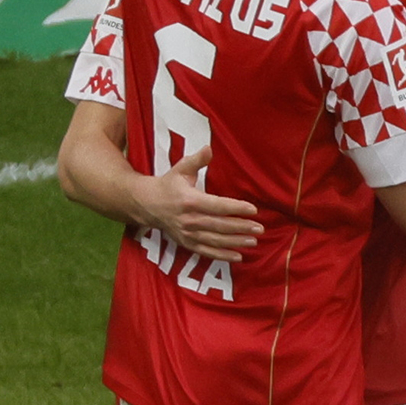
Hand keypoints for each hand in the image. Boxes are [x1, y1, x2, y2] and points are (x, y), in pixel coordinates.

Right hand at [131, 146, 260, 255]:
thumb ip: (196, 160)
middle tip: (260, 228)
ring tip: (253, 241)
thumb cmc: (168, 185)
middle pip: (219, 225)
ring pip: (215, 240)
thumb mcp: (180, 169)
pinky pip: (206, 252)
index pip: (217, 205)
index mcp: (189, 200)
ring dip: (235, 242)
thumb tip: (209, 148)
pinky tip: (238, 256)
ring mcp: (187, 233)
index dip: (236, 208)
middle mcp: (189, 219)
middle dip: (240, 227)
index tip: (253, 209)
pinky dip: (222, 256)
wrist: (145, 204)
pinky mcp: (186, 243)